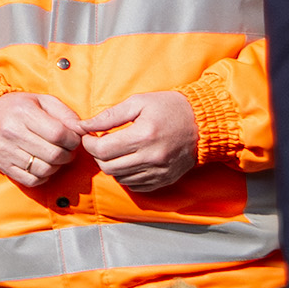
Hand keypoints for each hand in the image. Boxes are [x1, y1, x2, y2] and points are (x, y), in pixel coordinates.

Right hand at [0, 92, 85, 191]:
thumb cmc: (21, 108)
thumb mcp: (43, 101)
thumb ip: (66, 114)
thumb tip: (82, 131)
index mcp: (23, 113)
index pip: (58, 134)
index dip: (73, 140)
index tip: (74, 139)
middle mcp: (11, 133)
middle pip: (53, 154)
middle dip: (68, 155)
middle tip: (68, 150)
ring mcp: (6, 152)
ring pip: (44, 170)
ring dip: (57, 166)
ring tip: (56, 157)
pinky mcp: (3, 167)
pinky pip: (32, 180)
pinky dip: (43, 176)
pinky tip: (43, 165)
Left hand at [76, 90, 200, 191]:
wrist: (204, 123)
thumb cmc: (170, 108)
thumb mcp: (138, 102)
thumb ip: (109, 115)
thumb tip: (84, 125)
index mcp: (144, 136)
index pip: (102, 150)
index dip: (89, 144)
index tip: (89, 136)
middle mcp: (151, 157)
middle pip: (108, 167)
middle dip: (98, 155)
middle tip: (101, 143)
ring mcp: (159, 171)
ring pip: (119, 178)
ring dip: (112, 165)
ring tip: (117, 150)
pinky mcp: (164, 180)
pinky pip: (134, 185)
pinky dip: (126, 175)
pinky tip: (130, 161)